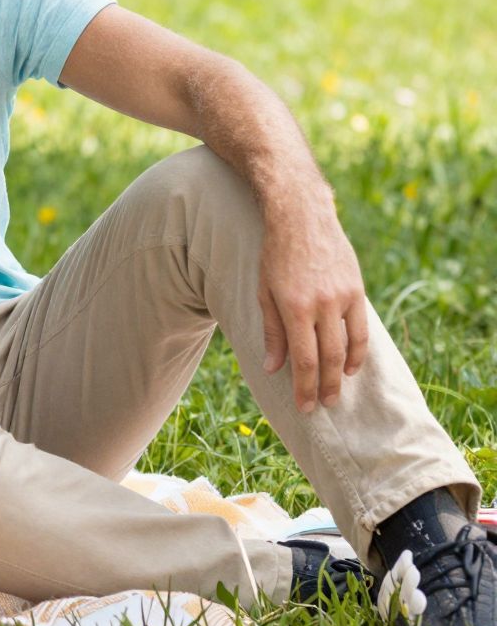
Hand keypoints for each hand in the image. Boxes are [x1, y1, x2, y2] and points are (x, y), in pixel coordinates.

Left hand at [257, 194, 369, 413]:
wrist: (303, 218)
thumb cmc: (275, 256)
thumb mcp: (263, 292)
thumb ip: (272, 331)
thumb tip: (273, 368)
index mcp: (294, 307)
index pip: (303, 359)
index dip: (304, 387)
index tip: (304, 407)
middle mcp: (322, 305)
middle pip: (328, 358)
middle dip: (324, 386)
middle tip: (322, 406)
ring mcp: (343, 297)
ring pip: (348, 346)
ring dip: (342, 373)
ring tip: (336, 391)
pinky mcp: (357, 289)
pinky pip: (361, 329)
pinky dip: (357, 350)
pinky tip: (350, 365)